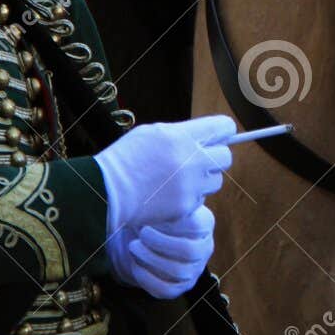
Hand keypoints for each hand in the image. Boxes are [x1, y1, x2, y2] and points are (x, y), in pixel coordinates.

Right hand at [94, 114, 239, 232]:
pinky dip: (190, 198)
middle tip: (201, 160)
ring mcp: (190, 185)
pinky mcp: (187, 206)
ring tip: (181, 179)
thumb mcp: (152, 133)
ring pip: (215, 181)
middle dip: (216, 157)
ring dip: (204, 180)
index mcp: (182, 136)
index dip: (224, 131)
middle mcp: (191, 160)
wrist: (108, 191)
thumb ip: (182, 133)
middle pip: (226, 157)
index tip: (221, 135)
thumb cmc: (126, 159)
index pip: (224, 128)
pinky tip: (171, 195)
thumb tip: (206, 135)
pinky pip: (200, 200)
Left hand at [107, 207, 214, 299]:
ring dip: (151, 259)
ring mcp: (194, 270)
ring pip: (177, 272)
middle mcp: (205, 248)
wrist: (149, 237)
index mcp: (205, 223)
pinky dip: (147, 279)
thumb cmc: (157, 215)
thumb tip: (157, 196)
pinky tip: (134, 265)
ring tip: (133, 247)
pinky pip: (166, 289)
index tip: (151, 218)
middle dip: (161, 243)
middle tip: (141, 233)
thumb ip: (165, 201)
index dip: (172, 225)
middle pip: (189, 252)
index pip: (195, 227)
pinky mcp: (180, 287)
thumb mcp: (164, 204)